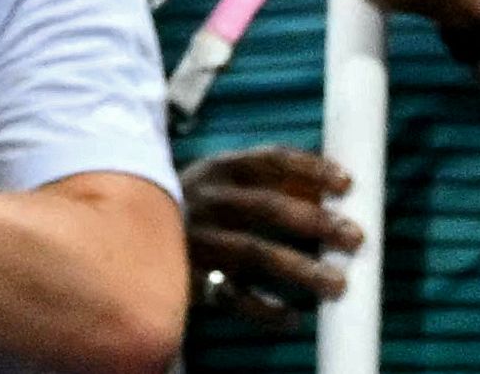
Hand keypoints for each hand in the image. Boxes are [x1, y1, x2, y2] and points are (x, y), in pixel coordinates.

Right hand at [181, 146, 360, 327]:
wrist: (124, 237)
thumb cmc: (193, 210)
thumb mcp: (220, 185)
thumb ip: (269, 185)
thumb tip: (331, 189)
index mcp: (217, 169)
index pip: (269, 160)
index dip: (311, 168)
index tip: (347, 183)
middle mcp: (204, 198)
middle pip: (266, 205)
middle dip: (315, 221)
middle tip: (356, 238)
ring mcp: (193, 239)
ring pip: (252, 251)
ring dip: (299, 268)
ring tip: (337, 285)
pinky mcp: (185, 279)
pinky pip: (229, 296)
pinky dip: (262, 309)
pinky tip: (292, 319)